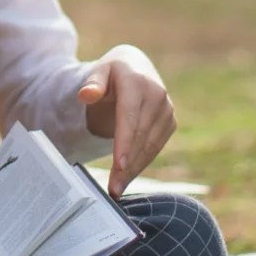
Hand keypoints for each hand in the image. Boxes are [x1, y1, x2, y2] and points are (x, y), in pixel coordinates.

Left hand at [76, 45, 175, 197]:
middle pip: (140, 136)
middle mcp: (156, 95)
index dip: (124, 142)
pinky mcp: (170, 122)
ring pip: (150, 145)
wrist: (137, 68)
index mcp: (137, 82)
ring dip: (135, 168)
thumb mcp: (100, 72)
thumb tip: (86, 95)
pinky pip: (156, 147)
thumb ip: (92, 84)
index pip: (129, 116)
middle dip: (126, 164)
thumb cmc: (113, 73)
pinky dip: (142, 162)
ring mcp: (166, 109)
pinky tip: (129, 175)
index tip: (118, 165)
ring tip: (118, 187)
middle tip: (112, 187)